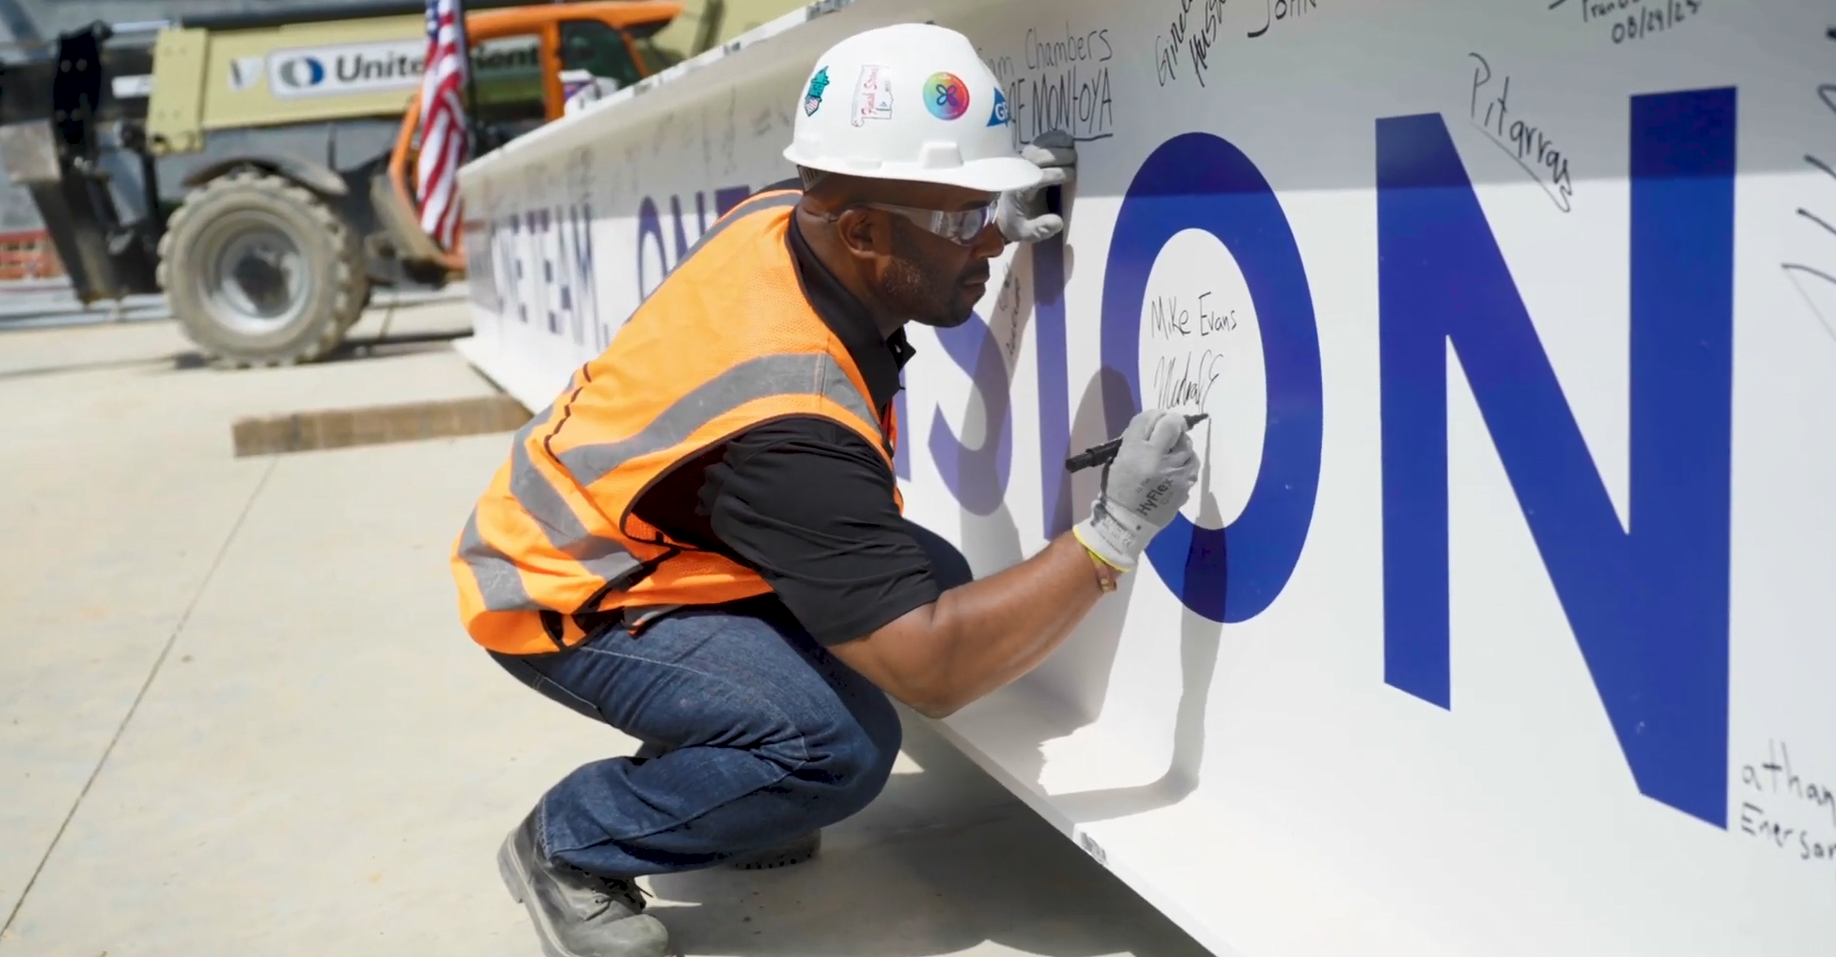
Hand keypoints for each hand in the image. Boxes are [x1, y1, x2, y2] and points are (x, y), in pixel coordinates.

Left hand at [996, 129, 1075, 243]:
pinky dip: (1050, 138)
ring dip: (1056, 143)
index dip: (1058, 174)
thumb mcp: (1025, 233)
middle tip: (1075, 159)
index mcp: (1019, 189)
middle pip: (1040, 157)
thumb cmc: (1014, 223)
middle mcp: (1018, 172)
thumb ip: (1040, 229)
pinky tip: (1063, 137)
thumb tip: (1058, 222)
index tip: (1072, 176)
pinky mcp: (1023, 157)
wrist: (997, 215)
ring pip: (1038, 147)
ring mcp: (1020, 162)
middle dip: (1060, 156)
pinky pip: (1036, 143)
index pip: (1040, 176)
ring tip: (1072, 144)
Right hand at [1072, 409, 1200, 572]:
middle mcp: (1155, 458)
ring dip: (1181, 445)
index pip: (1150, 418)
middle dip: (1174, 423)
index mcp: (1133, 450)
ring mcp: (1173, 472)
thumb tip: (1155, 424)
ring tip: (1172, 454)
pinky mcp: (1185, 485)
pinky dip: (1186, 462)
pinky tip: (1176, 469)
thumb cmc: (1119, 489)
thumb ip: (1135, 439)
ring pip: (1187, 445)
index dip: (1156, 414)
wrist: (1128, 522)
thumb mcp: (1118, 459)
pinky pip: (1192, 464)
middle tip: (1172, 428)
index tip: (1159, 419)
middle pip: (1173, 425)